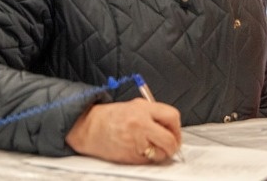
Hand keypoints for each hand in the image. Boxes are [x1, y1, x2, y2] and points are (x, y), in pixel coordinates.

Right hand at [66, 98, 181, 163]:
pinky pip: (148, 161)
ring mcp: (136, 142)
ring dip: (160, 154)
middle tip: (169, 146)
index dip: (176, 127)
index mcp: (143, 109)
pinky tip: (137, 150)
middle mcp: (141, 125)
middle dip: (173, 145)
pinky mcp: (130, 156)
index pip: (172, 117)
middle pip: (170, 140)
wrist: (90, 127)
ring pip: (161, 154)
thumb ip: (153, 113)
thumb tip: (171, 126)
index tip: (174, 132)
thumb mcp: (134, 106)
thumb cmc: (111, 117)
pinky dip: (147, 158)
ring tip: (150, 147)